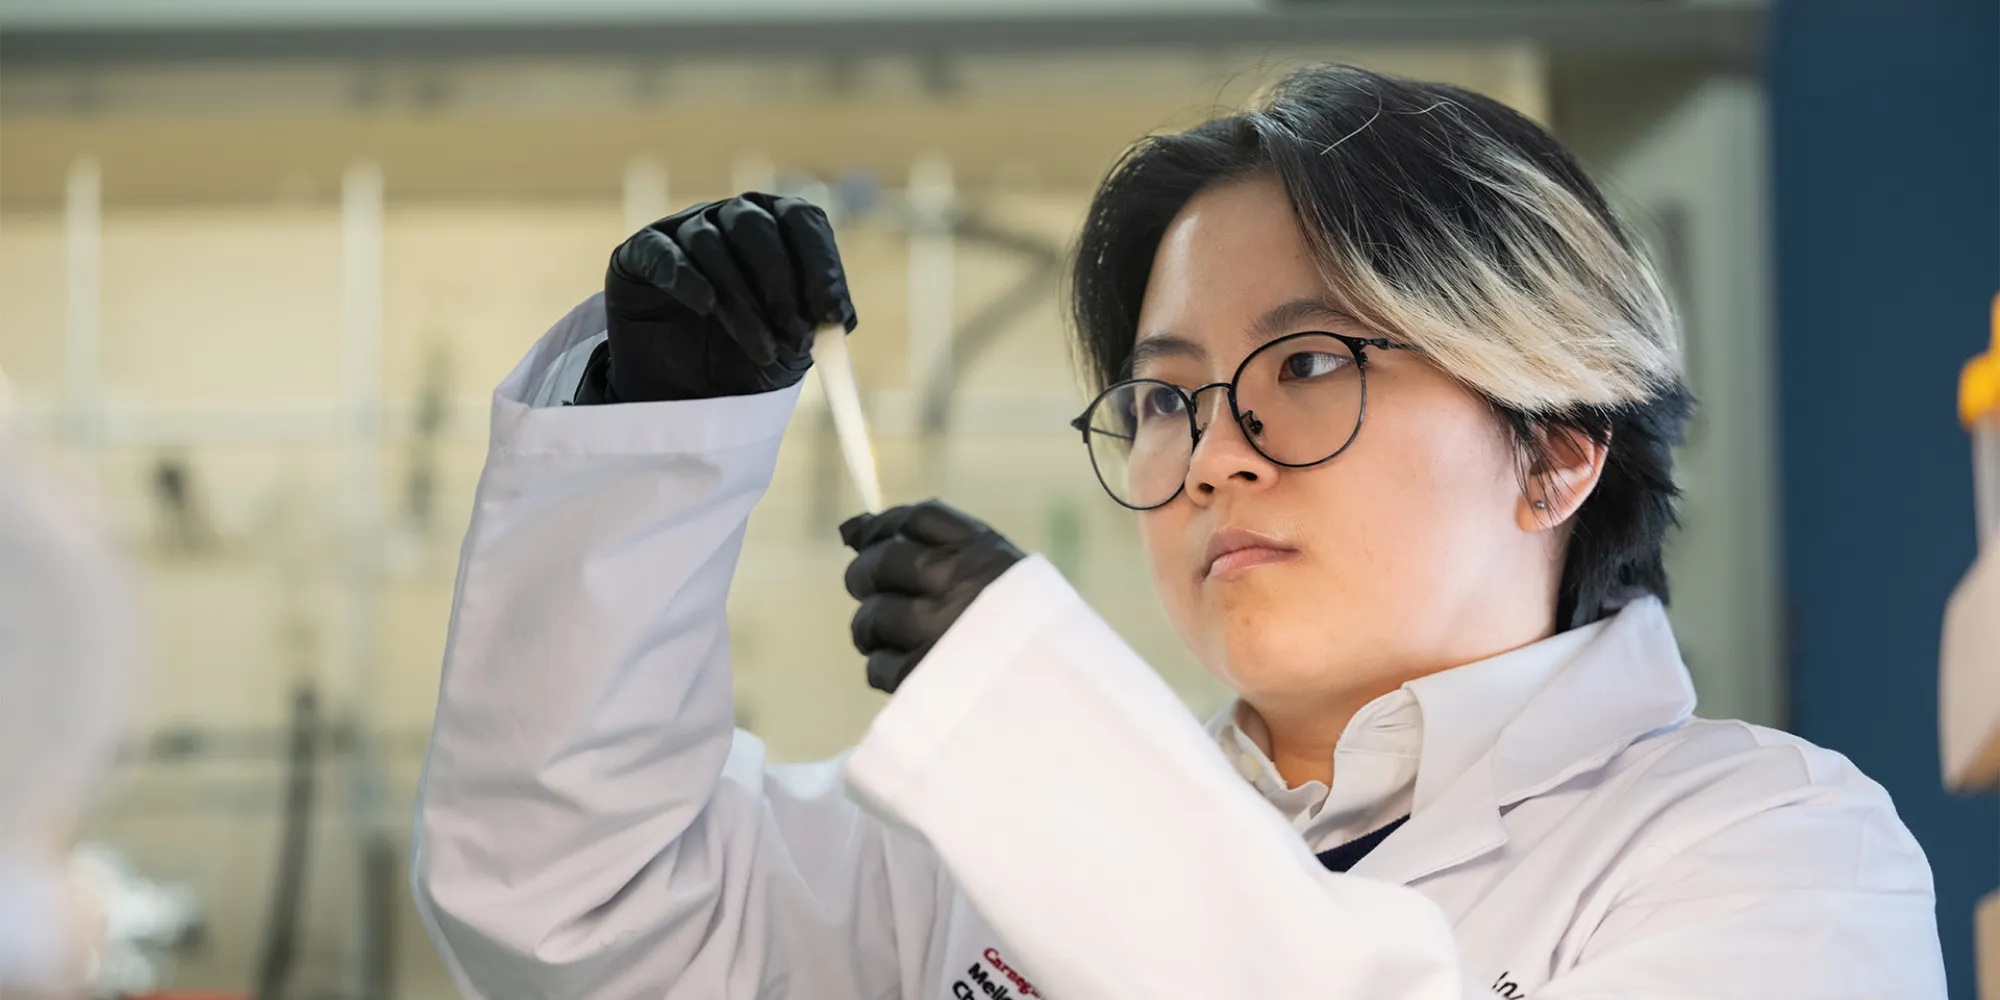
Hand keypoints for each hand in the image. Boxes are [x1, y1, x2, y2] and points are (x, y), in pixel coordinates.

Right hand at [585, 193, 856, 402]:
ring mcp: (682, 230)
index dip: (820, 265)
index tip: (832, 312)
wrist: (683, 393)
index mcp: (776, 226)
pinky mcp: (639, 253)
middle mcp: (729, 217)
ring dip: (742, 303)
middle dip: (781, 286)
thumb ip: (817, 327)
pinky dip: (687, 278)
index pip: (803, 221)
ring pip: (711, 246)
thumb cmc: (744, 360)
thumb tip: (840, 316)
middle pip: (756, 226)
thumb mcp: (792, 348)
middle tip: (795, 336)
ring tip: (761, 351)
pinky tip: (705, 308)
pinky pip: (663, 253)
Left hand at [841, 501, 1026, 693]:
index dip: (884, 528)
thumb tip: (848, 528)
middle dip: (867, 576)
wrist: (1058, 693)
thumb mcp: (994, 568)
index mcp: (985, 554)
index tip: (870, 541)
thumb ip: (929, 539)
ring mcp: (941, 633)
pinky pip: (879, 666)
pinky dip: (885, 667)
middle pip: (883, 562)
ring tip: (898, 636)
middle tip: (876, 591)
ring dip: (873, 627)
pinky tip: (911, 666)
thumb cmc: (1019, 625)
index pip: (916, 519)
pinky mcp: (926, 678)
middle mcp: (961, 585)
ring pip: (872, 617)